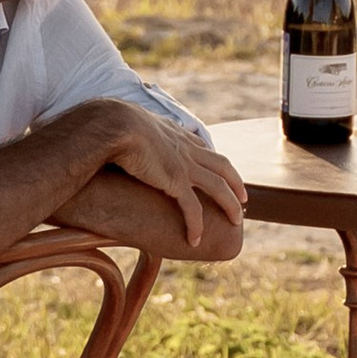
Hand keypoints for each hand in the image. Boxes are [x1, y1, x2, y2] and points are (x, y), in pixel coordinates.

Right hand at [76, 104, 247, 255]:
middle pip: (221, 165)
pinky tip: (194, 239)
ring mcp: (184, 164)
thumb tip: (118, 123)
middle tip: (243, 197)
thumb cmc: (112, 121)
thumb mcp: (127, 118)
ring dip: (230, 205)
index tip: (218, 169)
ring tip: (236, 221)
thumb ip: (131, 123)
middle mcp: (184, 147)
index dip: (212, 159)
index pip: (201, 145)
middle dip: (235, 181)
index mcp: (173, 133)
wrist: (114, 124)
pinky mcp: (175, 181)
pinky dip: (196, 225)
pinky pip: (192, 208)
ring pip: (218, 187)